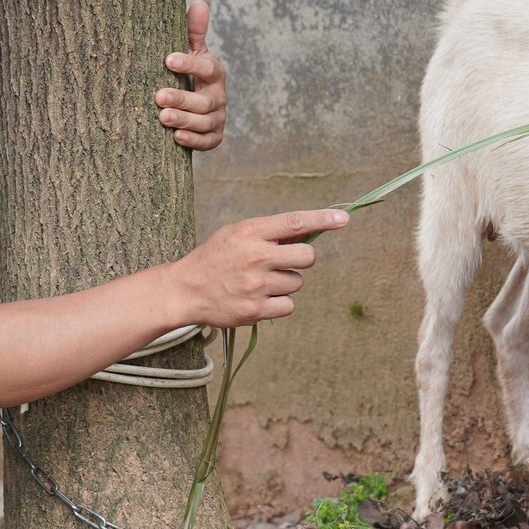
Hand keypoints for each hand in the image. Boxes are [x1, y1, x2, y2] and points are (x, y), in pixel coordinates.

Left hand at [157, 0, 226, 151]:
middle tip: (159, 96)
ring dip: (185, 119)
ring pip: (206, 121)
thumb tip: (199, 3)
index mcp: (214, 72)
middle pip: (205, 100)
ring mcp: (218, 117)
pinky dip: (194, 140)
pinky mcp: (214, 135)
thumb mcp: (191, 51)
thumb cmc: (187, 72)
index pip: (207, 67)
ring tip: (162, 117)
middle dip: (182, 98)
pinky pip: (208, 141)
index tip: (168, 60)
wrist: (192, 103)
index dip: (190, 64)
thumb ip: (193, 31)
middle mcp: (219, 95)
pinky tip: (176, 137)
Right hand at [171, 209, 349, 327]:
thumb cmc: (215, 259)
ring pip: (297, 282)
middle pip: (307, 257)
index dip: (323, 219)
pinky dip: (279, 303)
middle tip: (283, 262)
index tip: (344, 218)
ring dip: (285, 283)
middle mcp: (255, 257)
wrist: (185, 290)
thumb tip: (306, 235)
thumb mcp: (236, 234)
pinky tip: (259, 299)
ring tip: (259, 282)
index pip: (295, 222)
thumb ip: (268, 233)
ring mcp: (256, 285)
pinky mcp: (256, 310)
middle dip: (302, 260)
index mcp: (250, 232)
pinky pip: (288, 305)